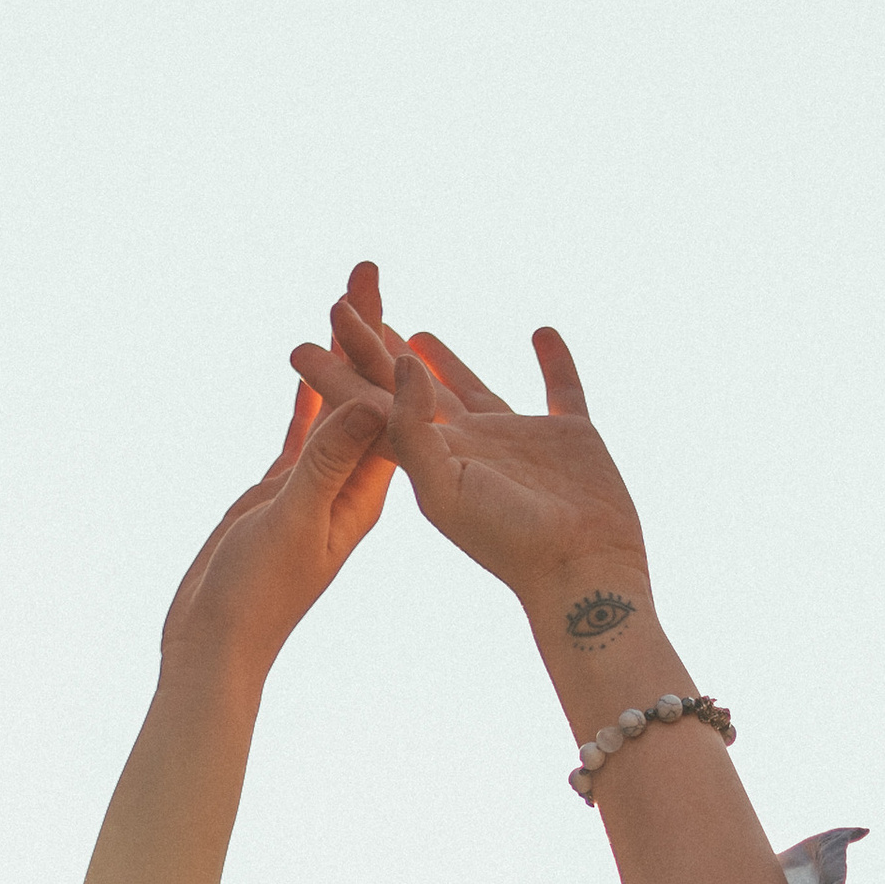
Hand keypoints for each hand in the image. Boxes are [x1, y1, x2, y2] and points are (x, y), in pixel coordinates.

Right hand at [161, 260, 397, 678]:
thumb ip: (328, 464)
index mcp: (364, 491)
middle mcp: (349, 482)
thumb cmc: (256, 597)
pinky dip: (310, 394)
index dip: (381, 348)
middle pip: (364, 391)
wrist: (218, 643)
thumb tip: (373, 401)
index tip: (381, 298)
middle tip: (367, 267)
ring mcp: (317, 485)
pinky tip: (312, 364)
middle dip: (366, 330)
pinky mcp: (284, 493)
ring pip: (335, 403)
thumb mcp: (294, 523)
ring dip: (339, 351)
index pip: (382, 406)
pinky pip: (305, 431)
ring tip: (343, 294)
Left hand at [293, 300, 649, 630]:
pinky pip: (559, 389)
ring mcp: (516, 443)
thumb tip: (400, 362)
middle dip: (375, 350)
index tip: (302, 341)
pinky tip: (542, 334)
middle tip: (341, 311)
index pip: (370, 406)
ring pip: (470, 389)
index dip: (338, 372)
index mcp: (430, 461)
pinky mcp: (570, 439)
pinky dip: (553, 362)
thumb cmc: (509, 542)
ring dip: (443, 363)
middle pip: (408, 389)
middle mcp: (466, 449)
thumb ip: (411, 429)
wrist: (581, 572)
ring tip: (415, 331)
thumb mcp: (441, 491)